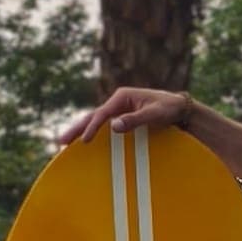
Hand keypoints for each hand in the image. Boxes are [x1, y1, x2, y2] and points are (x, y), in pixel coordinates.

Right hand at [61, 85, 191, 145]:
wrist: (180, 108)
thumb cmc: (169, 108)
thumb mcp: (155, 114)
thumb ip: (136, 120)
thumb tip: (114, 126)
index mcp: (122, 97)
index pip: (102, 114)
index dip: (93, 128)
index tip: (85, 141)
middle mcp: (117, 102)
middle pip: (93, 116)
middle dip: (77, 128)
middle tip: (61, 141)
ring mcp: (119, 110)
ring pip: (96, 121)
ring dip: (81, 131)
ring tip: (65, 143)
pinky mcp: (122, 118)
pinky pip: (104, 127)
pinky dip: (93, 133)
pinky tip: (84, 143)